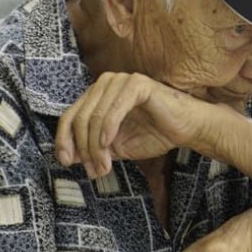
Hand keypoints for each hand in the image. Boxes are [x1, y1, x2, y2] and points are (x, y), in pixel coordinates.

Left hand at [55, 72, 213, 177]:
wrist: (187, 129)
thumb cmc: (154, 134)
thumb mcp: (115, 147)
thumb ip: (92, 148)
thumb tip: (67, 157)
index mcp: (97, 95)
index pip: (70, 116)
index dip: (64, 140)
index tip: (66, 163)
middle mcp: (105, 83)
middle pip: (80, 118)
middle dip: (83, 148)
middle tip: (94, 171)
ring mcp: (120, 80)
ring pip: (94, 117)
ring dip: (95, 146)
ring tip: (104, 166)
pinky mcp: (136, 84)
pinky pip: (113, 110)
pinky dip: (107, 130)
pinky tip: (108, 146)